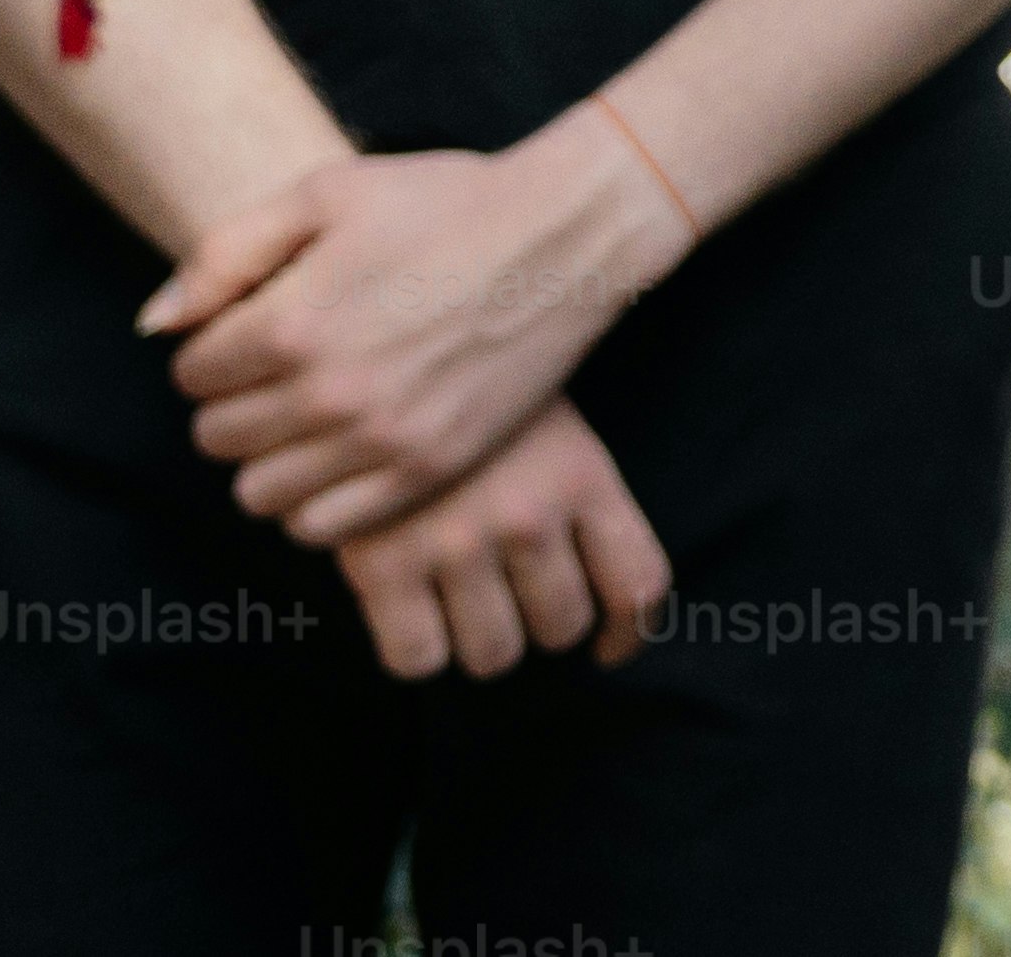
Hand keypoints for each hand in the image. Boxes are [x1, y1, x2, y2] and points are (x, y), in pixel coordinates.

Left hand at [147, 110, 695, 544]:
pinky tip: (341, 452)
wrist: (565, 237)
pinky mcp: (426, 471)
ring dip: (268, 458)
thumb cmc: (444, 201)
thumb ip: (224, 254)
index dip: (213, 347)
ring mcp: (381, 442)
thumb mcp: (326, 192)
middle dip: (234, 403)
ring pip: (259, 494)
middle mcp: (328, 395)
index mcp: (292, 323)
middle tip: (281, 369)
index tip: (255, 325)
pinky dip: (313, 499)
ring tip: (307, 415)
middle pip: (216, 439)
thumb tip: (155, 326)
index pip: (190, 375)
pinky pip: (323, 527)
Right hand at [327, 393, 673, 680]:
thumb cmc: (470, 396)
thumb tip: (604, 608)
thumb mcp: (549, 425)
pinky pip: (417, 657)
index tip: (607, 649)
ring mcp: (455, 541)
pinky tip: (413, 617)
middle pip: (560, 626)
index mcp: (581, 474)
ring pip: (494, 653)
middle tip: (509, 593)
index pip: (639, 584)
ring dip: (482, 640)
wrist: (372, 354)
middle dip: (538, 622)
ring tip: (460, 600)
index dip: (628, 633)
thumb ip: (576, 498)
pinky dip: (419, 651)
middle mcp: (528, 513)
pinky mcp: (383, 563)